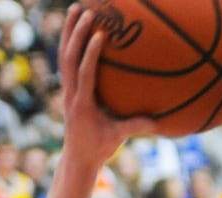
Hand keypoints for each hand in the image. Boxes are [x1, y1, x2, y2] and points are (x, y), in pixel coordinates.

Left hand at [58, 6, 156, 166]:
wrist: (77, 158)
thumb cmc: (99, 148)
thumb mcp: (118, 138)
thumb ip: (134, 126)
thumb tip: (158, 120)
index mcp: (82, 105)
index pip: (85, 74)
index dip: (90, 55)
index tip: (99, 34)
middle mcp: (71, 94)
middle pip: (68, 59)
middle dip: (75, 34)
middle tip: (87, 11)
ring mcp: (67, 90)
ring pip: (64, 57)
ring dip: (68, 32)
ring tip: (76, 7)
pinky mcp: (68, 89)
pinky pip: (67, 61)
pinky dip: (71, 42)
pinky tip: (78, 25)